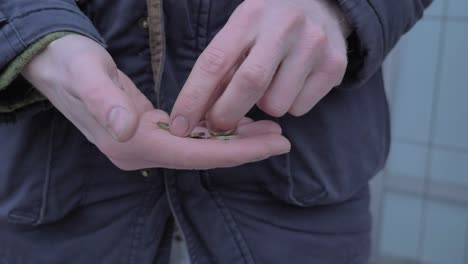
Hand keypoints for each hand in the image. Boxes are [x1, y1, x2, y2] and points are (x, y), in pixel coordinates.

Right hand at [22, 35, 289, 169]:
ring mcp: (146, 143)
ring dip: (235, 141)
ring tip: (270, 130)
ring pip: (200, 148)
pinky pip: (191, 138)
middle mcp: (142, 150)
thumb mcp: (84, 74)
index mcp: (132, 142)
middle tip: (283, 138)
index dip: (237, 152)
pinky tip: (238, 123)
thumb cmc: (71, 64)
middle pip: (203, 156)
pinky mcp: (149, 131)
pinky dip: (217, 132)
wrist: (54, 64)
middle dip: (244, 149)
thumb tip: (127, 128)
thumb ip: (104, 101)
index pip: (195, 154)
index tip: (273, 145)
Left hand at [169, 0, 349, 135]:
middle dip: (226, 113)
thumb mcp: (241, 31)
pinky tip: (293, 84)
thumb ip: (221, 66)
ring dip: (264, 107)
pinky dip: (289, 105)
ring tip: (270, 86)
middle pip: (249, 84)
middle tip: (218, 124)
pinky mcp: (335, 65)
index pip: (214, 61)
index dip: (193, 98)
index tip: (179, 125)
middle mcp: (285, 25)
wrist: (322, 6)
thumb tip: (195, 114)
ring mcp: (314, 44)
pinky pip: (300, 108)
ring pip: (276, 105)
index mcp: (250, 14)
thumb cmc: (268, 25)